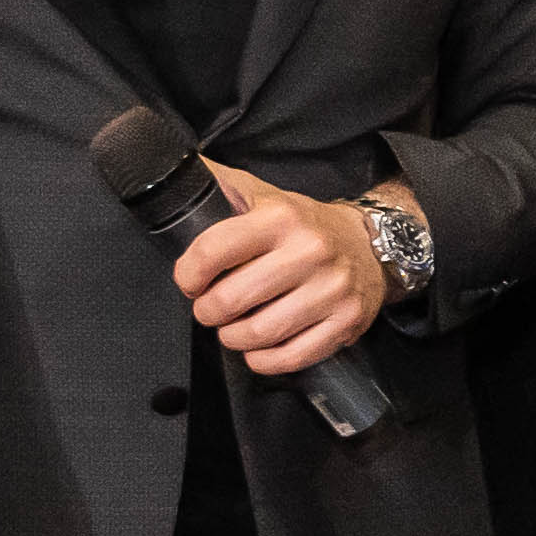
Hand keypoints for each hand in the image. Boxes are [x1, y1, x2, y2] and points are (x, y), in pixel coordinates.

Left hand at [176, 156, 388, 378]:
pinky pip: (291, 357)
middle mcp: (310, 251)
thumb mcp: (262, 194)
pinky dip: (264, 360)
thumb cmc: (303, 223)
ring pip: (259, 333)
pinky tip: (257, 349)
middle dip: (208, 311)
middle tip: (209, 309)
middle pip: (231, 300)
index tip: (189, 281)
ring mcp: (332, 289)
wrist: (368, 244)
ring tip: (232, 328)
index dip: (188, 275)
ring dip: (233, 338)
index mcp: (281, 217)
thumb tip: (166, 175)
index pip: (212, 252)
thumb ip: (217, 186)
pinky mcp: (346, 321)